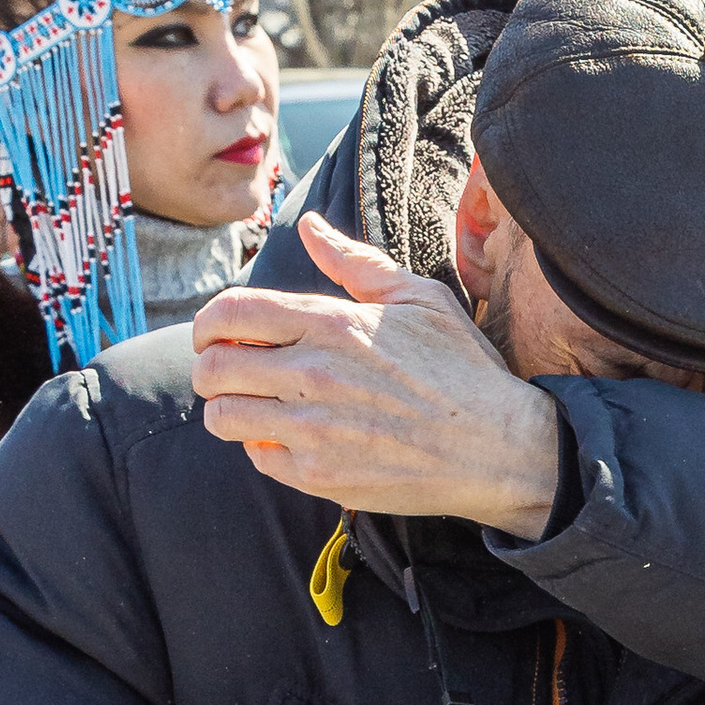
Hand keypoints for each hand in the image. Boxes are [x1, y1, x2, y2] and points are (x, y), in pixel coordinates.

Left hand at [193, 215, 562, 532]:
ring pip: (224, 417)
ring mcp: (313, 430)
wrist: (497, 450)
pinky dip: (262, 448)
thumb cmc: (462, 372)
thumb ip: (356, 264)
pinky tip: (289, 440)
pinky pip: (259, 459)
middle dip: (209, 367)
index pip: (231, 313)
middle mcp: (313, 374)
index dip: (208, 322)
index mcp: (332, 324)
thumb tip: (311, 228)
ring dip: (227, 411)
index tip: (214, 333)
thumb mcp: (418, 300)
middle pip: (214, 367)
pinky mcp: (321, 477)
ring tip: (251, 409)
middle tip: (227, 374)